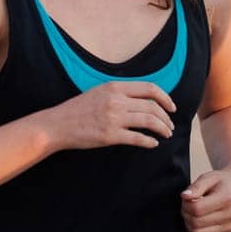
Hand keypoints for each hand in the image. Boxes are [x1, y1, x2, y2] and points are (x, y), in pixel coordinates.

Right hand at [39, 81, 175, 150]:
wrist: (58, 124)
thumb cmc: (79, 109)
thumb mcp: (100, 92)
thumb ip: (120, 92)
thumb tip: (144, 97)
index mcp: (114, 87)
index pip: (149, 88)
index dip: (165, 98)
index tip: (171, 107)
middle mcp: (116, 100)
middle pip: (153, 107)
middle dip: (166, 118)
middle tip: (170, 125)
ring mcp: (114, 118)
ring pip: (149, 122)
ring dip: (162, 129)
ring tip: (166, 134)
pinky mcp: (110, 136)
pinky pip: (138, 138)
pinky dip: (150, 141)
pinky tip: (153, 144)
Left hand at [180, 168, 230, 231]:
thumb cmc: (219, 181)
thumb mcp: (207, 178)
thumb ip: (195, 187)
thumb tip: (184, 196)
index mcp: (227, 199)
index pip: (196, 209)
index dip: (186, 204)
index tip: (186, 198)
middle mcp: (230, 215)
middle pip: (196, 223)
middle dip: (185, 213)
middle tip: (187, 204)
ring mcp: (229, 227)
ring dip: (189, 224)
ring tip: (192, 212)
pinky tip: (198, 220)